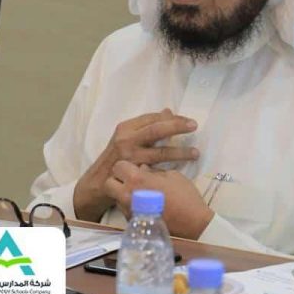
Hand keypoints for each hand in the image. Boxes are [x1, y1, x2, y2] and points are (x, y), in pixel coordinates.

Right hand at [73, 108, 198, 221]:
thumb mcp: (127, 137)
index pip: (153, 118)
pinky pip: (156, 170)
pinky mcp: (132, 173)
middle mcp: (126, 139)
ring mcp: (130, 157)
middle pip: (156, 129)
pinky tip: (180, 171)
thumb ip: (146, 126)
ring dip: (180, 152)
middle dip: (176, 126)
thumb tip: (168, 111)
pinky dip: (169, 170)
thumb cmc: (115, 157)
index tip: (188, 120)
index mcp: (126, 127)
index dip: (172, 117)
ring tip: (195, 153)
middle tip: (193, 125)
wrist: (97, 181)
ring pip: (160, 152)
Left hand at [104, 161, 213, 239]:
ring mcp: (129, 210)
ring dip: (123, 193)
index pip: (118, 166)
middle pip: (108, 183)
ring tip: (139, 193)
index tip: (133, 167)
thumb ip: (153, 171)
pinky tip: (144, 205)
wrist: (193, 224)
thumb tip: (144, 169)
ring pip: (115, 198)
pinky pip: (125, 209)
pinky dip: (130, 205)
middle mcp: (128, 195)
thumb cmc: (185, 196)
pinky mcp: (133, 223)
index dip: (126, 166)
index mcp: (137, 179)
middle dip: (117, 180)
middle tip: (130, 180)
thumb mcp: (172, 175)